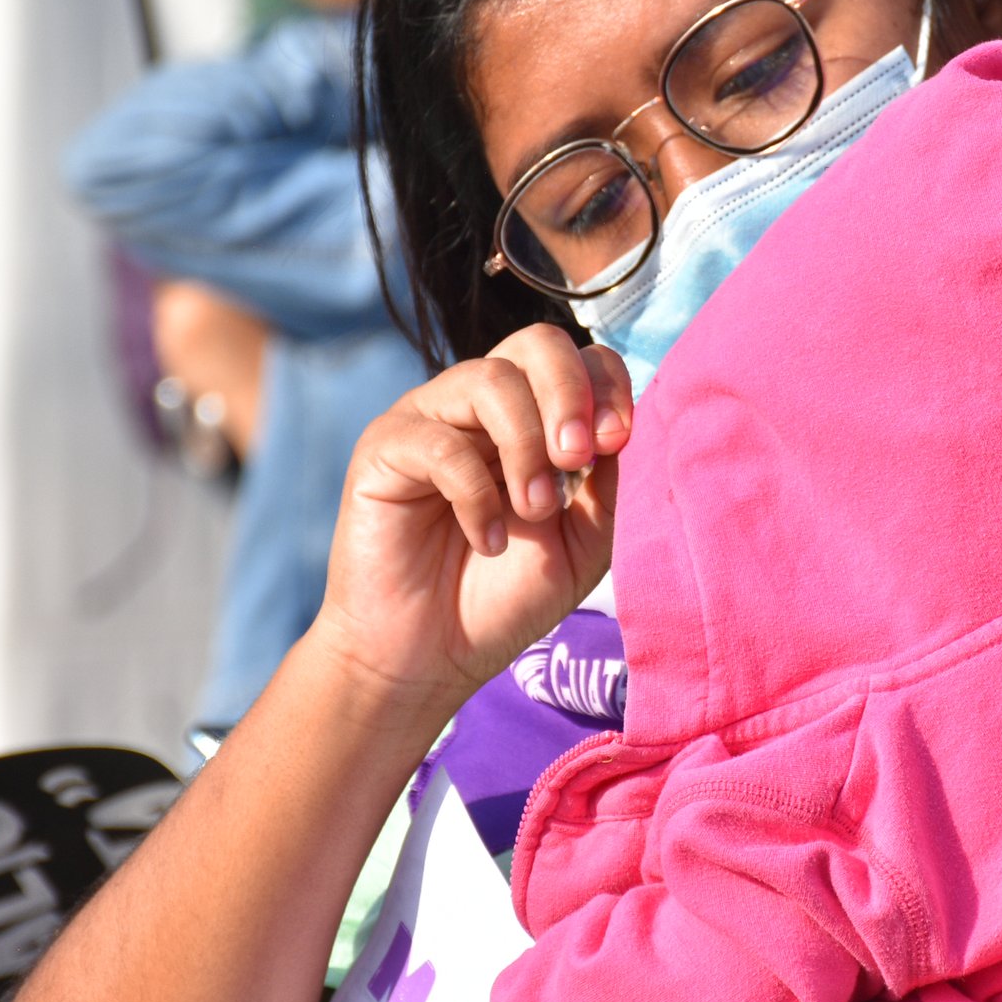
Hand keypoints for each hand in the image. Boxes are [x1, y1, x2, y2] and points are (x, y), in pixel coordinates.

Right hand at [312, 325, 631, 719]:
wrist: (431, 656)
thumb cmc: (504, 598)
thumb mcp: (582, 544)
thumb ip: (606, 484)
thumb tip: (616, 427)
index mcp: (536, 418)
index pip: (581, 360)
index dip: (607, 387)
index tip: (617, 441)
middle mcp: (482, 406)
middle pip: (537, 344)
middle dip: (570, 394)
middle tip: (578, 457)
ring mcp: (431, 419)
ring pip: (490, 379)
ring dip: (526, 445)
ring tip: (534, 510)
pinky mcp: (384, 448)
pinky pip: (439, 442)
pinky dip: (476, 493)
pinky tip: (485, 540)